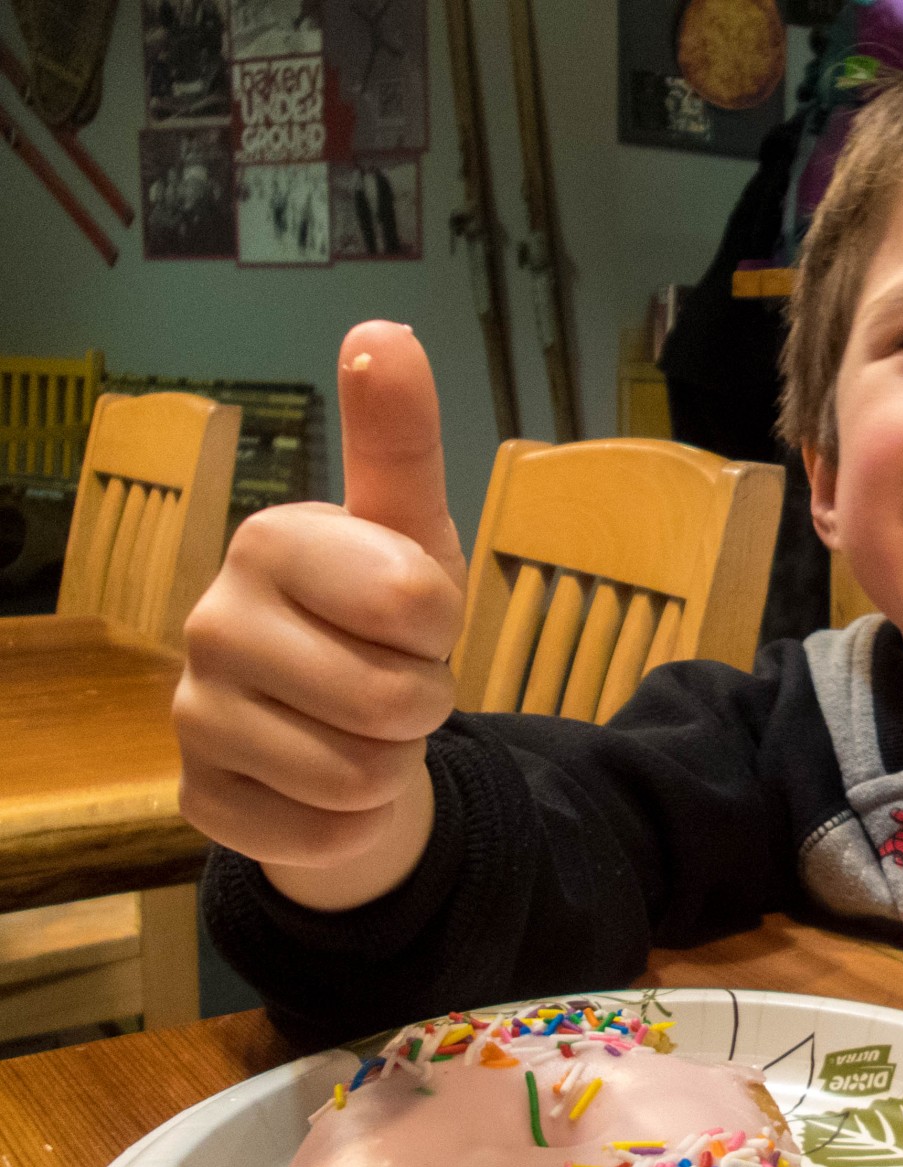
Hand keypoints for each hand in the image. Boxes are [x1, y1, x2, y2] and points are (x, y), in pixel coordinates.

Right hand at [173, 321, 467, 909]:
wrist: (342, 734)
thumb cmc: (382, 623)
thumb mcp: (413, 534)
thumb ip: (400, 441)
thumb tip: (382, 329)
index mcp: (271, 542)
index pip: (412, 602)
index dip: (442, 627)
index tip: (415, 618)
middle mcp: (212, 622)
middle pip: (392, 701)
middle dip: (421, 705)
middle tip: (394, 684)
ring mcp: (195, 716)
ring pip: (358, 776)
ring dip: (389, 765)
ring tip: (360, 732)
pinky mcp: (202, 802)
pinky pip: (323, 834)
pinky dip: (352, 825)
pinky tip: (324, 789)